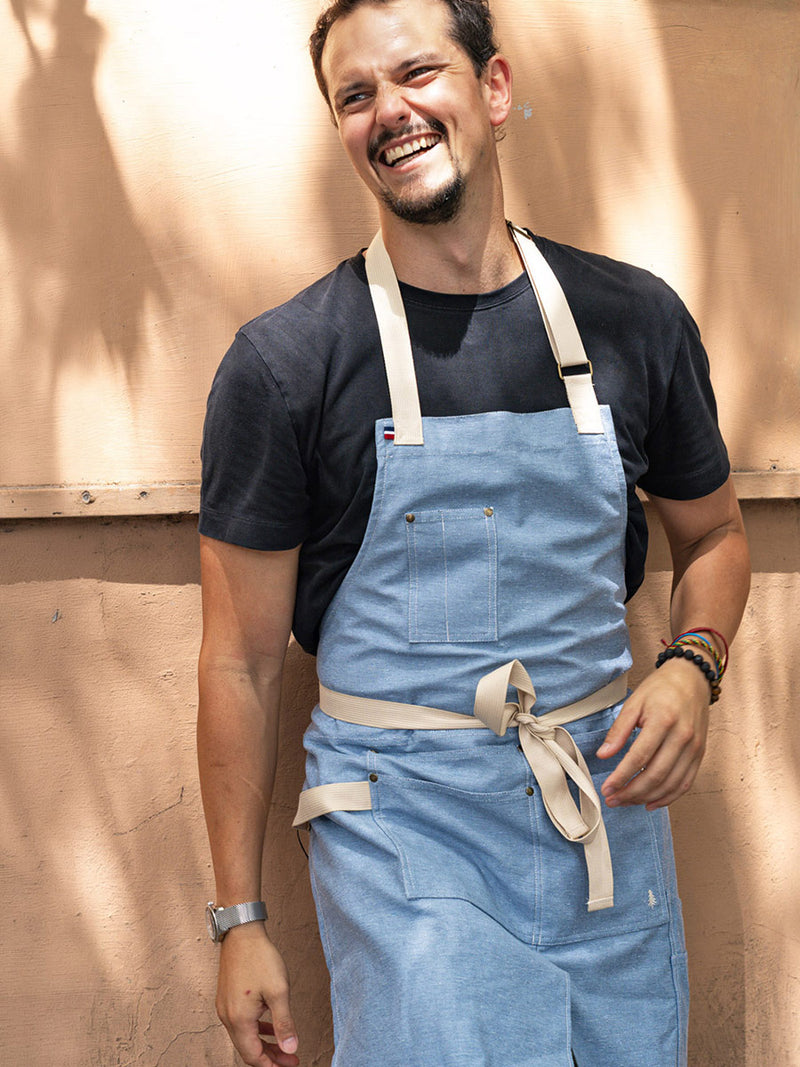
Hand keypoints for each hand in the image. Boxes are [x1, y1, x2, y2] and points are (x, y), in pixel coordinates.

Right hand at [215, 922, 299, 1066]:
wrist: (242, 932)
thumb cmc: (259, 957)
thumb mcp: (279, 991)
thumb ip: (284, 1023)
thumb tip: (291, 1048)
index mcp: (239, 1019)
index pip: (253, 1055)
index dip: (271, 1065)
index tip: (289, 1065)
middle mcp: (227, 1017)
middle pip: (247, 1049)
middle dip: (269, 1057)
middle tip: (290, 1059)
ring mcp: (225, 1007)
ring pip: (244, 1036)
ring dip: (263, 1044)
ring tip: (283, 1046)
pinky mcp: (227, 998)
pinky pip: (241, 1023)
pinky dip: (256, 1030)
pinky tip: (269, 1027)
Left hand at [596, 658, 710, 809]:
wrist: (692, 679)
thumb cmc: (661, 688)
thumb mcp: (634, 702)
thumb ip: (619, 730)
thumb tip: (604, 755)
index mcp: (663, 721)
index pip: (639, 757)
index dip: (621, 777)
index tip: (607, 788)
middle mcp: (682, 737)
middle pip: (655, 775)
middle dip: (631, 792)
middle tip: (613, 799)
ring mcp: (694, 748)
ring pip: (670, 784)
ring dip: (646, 798)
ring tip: (627, 802)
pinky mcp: (699, 754)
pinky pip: (685, 783)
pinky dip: (668, 797)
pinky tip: (650, 802)